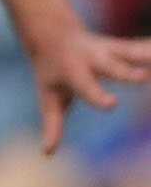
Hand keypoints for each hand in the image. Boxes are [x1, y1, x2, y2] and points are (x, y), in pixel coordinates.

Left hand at [26, 22, 150, 153]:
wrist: (50, 33)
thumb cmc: (52, 73)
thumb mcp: (50, 98)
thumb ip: (53, 125)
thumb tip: (46, 153)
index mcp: (74, 74)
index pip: (87, 89)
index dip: (99, 97)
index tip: (112, 104)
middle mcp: (92, 61)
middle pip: (112, 68)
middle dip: (127, 73)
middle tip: (144, 77)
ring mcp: (108, 51)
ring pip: (131, 52)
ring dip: (148, 54)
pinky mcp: (121, 46)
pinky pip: (141, 47)